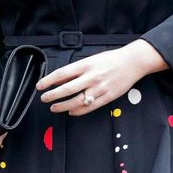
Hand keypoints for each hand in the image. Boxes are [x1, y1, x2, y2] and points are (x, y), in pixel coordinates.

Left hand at [35, 41, 166, 115]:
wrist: (132, 63)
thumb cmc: (110, 60)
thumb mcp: (90, 60)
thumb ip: (75, 70)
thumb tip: (58, 79)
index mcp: (86, 65)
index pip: (62, 74)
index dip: (48, 81)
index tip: (39, 86)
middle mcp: (91, 77)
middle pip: (67, 89)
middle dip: (52, 95)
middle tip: (44, 99)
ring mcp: (99, 88)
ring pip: (77, 101)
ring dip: (63, 106)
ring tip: (54, 107)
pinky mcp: (107, 97)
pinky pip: (89, 107)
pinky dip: (78, 111)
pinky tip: (71, 112)